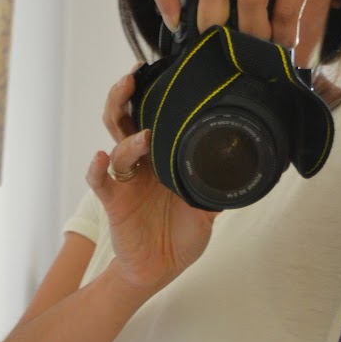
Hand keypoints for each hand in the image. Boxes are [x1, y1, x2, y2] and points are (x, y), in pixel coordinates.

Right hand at [86, 69, 220, 293]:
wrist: (160, 270)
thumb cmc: (180, 238)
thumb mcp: (207, 213)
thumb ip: (217, 189)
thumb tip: (244, 167)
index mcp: (163, 159)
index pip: (153, 118)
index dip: (152, 95)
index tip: (158, 71)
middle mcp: (142, 163)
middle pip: (125, 120)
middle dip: (125, 96)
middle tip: (132, 77)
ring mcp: (126, 181)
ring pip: (116, 145)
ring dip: (126, 137)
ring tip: (139, 133)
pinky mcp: (113, 201)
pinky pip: (100, 181)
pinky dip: (96, 169)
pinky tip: (99, 160)